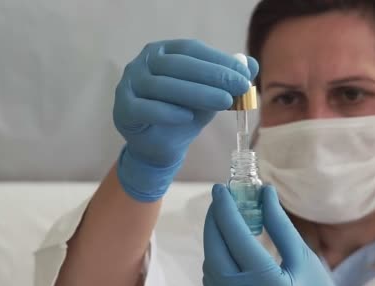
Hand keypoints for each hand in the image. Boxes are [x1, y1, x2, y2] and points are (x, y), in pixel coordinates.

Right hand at [113, 39, 258, 201]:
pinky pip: (144, 108)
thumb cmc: (182, 114)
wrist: (159, 147)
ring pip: (162, 86)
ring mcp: (128, 85)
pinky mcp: (123, 110)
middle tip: (240, 87)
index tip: (244, 73)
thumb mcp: (209, 95)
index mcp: (162, 52)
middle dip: (212, 75)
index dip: (218, 59)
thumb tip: (252, 65)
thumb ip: (227, 80)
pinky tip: (188, 117)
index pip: (191, 49)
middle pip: (177, 65)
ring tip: (224, 102)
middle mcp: (142, 63)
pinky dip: (167, 112)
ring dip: (196, 93)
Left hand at [202, 184, 361, 285]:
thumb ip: (280, 225)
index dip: (225, 208)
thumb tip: (264, 192)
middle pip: (215, 251)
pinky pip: (212, 285)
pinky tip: (227, 251)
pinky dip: (215, 263)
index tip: (220, 188)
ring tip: (226, 223)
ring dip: (214, 242)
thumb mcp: (303, 259)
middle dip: (214, 221)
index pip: (235, 236)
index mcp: (266, 283)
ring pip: (209, 268)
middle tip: (221, 201)